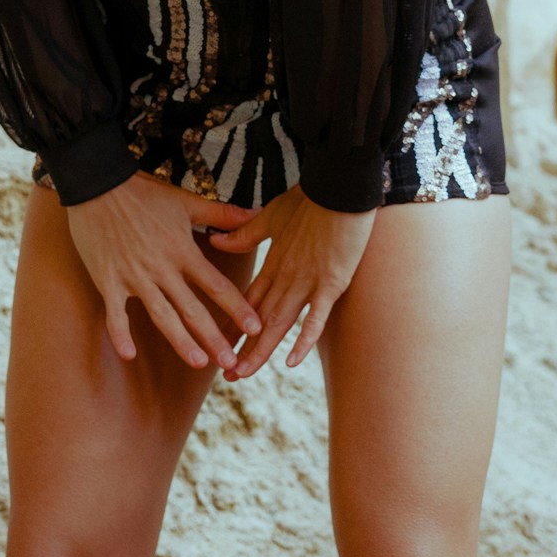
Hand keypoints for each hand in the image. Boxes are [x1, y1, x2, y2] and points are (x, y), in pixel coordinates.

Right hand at [65, 174, 261, 371]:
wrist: (97, 185)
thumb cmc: (142, 192)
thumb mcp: (186, 201)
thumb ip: (223, 214)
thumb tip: (257, 213)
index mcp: (182, 250)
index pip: (216, 285)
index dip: (236, 307)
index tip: (254, 328)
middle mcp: (161, 268)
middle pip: (192, 309)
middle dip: (214, 337)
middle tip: (231, 362)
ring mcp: (134, 277)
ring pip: (161, 316)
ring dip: (181, 341)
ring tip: (199, 363)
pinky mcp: (108, 280)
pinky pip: (115, 313)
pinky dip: (120, 334)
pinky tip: (129, 356)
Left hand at [209, 188, 372, 377]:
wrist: (340, 183)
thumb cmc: (311, 197)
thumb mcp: (271, 215)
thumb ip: (245, 233)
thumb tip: (216, 240)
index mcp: (273, 263)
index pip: (247, 300)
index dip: (233, 324)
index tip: (219, 344)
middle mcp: (285, 276)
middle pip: (259, 319)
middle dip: (242, 347)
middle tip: (227, 373)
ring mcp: (308, 281)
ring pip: (278, 323)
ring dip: (260, 350)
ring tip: (244, 373)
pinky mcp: (331, 282)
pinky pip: (315, 317)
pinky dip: (302, 340)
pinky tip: (290, 362)